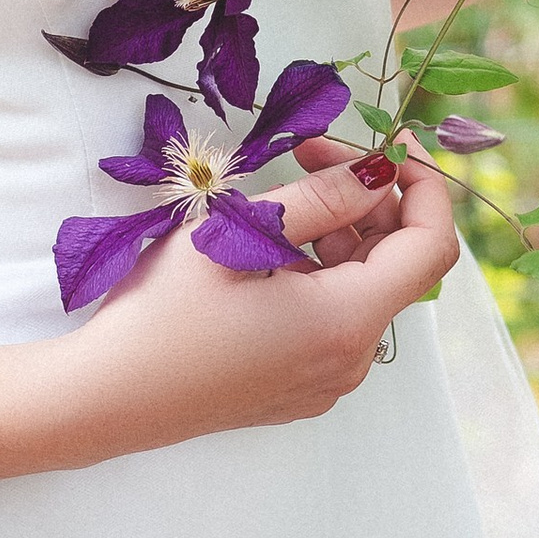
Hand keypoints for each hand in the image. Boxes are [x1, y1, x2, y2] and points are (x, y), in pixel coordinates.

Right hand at [74, 139, 458, 451]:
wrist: (107, 398)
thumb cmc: (164, 313)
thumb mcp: (239, 235)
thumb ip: (322, 199)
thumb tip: (378, 173)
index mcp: (346, 321)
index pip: (431, 245)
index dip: (423, 184)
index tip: (390, 139)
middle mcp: (352, 359)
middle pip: (397, 265)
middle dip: (367, 198)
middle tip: (307, 153)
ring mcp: (328, 380)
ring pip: (364, 290)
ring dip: (339, 235)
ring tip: (272, 207)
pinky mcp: (300, 387)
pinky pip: (335, 319)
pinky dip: (320, 274)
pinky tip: (264, 255)